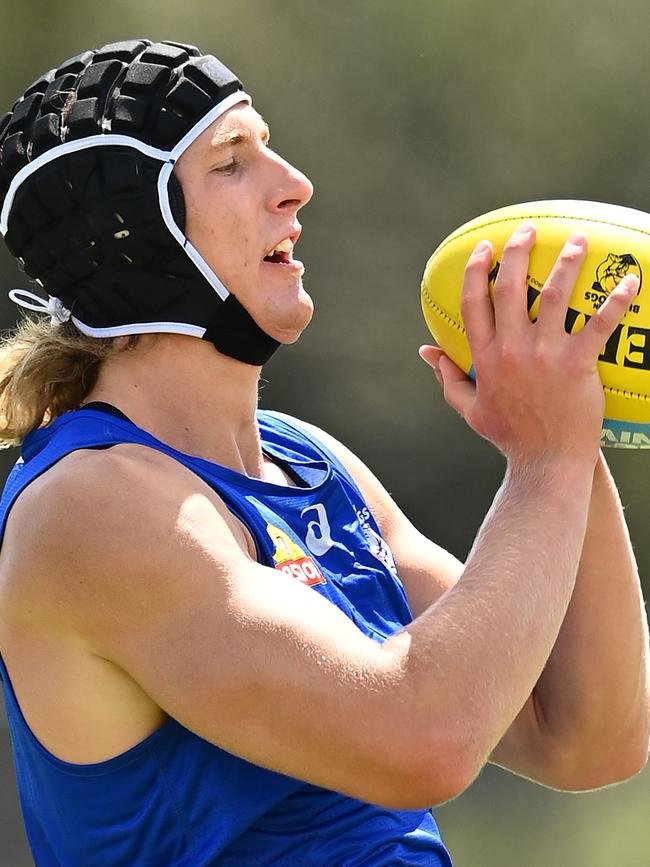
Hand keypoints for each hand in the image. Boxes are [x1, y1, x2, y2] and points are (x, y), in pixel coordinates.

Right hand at [420, 222, 638, 465]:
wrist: (546, 461)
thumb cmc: (509, 436)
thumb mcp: (470, 408)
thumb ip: (447, 377)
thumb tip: (427, 353)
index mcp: (485, 356)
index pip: (474, 301)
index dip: (477, 269)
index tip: (485, 248)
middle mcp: (512, 348)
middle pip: (512, 286)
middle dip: (518, 250)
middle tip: (529, 230)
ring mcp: (545, 354)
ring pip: (556, 294)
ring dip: (568, 261)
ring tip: (578, 240)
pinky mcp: (577, 363)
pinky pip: (600, 323)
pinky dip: (617, 300)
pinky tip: (629, 280)